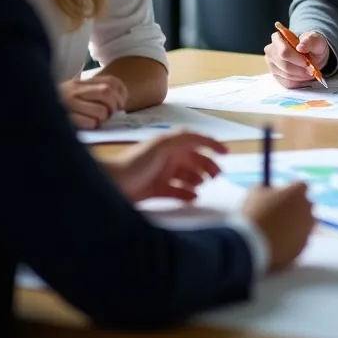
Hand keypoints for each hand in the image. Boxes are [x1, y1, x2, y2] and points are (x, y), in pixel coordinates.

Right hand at [59, 74, 127, 129]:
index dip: (121, 94)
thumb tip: (118, 104)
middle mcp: (73, 90)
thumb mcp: (74, 95)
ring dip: (103, 118)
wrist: (28, 110)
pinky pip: (89, 123)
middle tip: (110, 115)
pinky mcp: (64, 118)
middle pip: (107, 93)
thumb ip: (93, 94)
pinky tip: (85, 126)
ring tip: (96, 121)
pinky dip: (92, 126)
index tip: (121, 104)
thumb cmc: (58, 108)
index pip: (111, 82)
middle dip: (114, 107)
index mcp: (79, 83)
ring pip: (101, 110)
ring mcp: (67, 104)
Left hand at [105, 132, 226, 202]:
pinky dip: (186, 195)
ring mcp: (163, 175)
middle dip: (208, 166)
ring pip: (188, 177)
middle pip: (194, 160)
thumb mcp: (162, 145)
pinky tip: (193, 198)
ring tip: (205, 186)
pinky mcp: (157, 191)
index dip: (212, 145)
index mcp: (171, 145)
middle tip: (217, 176)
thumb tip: (205, 139)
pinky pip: (177, 192)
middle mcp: (168, 158)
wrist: (110, 184)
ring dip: (198, 180)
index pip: (196, 142)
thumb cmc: (137, 162)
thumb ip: (184, 138)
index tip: (227, 153)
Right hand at [241, 183, 314, 272]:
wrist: (251, 244)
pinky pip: (299, 241)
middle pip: (306, 206)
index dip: (291, 190)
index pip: (301, 186)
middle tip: (281, 213)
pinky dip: (291, 242)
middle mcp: (306, 210)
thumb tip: (267, 191)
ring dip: (295, 226)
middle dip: (296, 208)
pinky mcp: (302, 247)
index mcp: (297, 193)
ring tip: (277, 231)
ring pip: (305, 225)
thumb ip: (266, 190)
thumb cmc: (253, 214)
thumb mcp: (255, 193)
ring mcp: (306, 230)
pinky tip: (276, 243)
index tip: (282, 195)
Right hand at [264, 30, 329, 89]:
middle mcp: (271, 51)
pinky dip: (299, 82)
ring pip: (286, 75)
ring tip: (309, 70)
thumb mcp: (316, 40)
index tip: (308, 62)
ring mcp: (271, 64)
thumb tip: (301, 47)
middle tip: (312, 69)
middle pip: (284, 65)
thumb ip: (310, 41)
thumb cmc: (311, 44)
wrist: (311, 52)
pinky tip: (304, 75)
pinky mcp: (275, 75)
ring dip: (301, 76)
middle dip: (300, 69)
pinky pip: (287, 83)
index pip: (284, 52)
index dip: (297, 59)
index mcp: (278, 37)